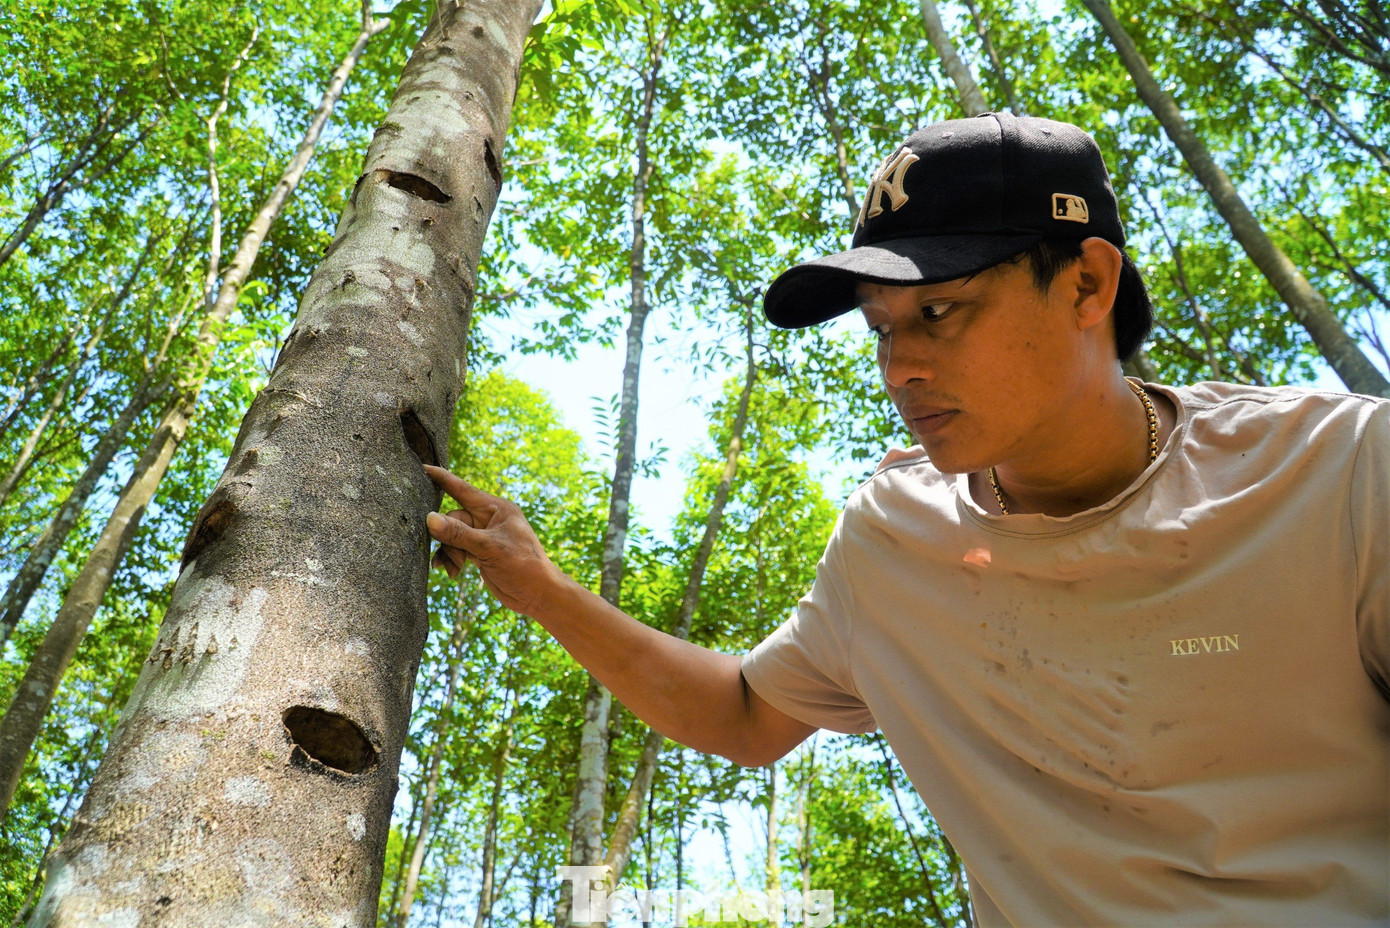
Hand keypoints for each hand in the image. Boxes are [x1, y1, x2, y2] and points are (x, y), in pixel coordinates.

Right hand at [423, 465, 564, 616]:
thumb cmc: (523, 566)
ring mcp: (483, 536)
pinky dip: (451, 559)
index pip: (463, 489)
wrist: (538, 594)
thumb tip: (429, 518)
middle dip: (446, 537)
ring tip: (452, 569)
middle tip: (447, 556)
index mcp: (496, 508)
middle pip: (453, 518)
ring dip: (448, 552)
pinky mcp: (480, 552)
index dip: (442, 479)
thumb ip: (458, 534)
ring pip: (452, 536)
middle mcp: (489, 519)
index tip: (423, 468)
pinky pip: (457, 549)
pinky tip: (451, 572)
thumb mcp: (489, 548)